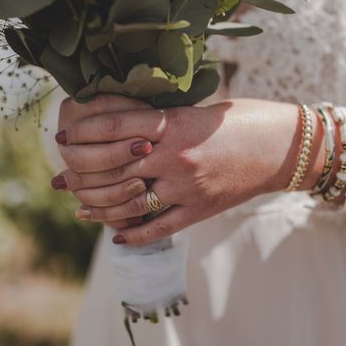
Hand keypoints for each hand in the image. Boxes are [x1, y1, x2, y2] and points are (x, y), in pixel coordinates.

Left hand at [54, 95, 325, 245]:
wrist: (284, 147)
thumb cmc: (243, 120)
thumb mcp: (200, 110)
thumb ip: (163, 121)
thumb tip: (123, 129)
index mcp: (176, 123)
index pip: (115, 126)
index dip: (83, 131)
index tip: (63, 138)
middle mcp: (176, 156)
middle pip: (114, 166)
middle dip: (81, 172)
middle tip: (61, 176)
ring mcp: (188, 186)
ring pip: (130, 202)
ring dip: (99, 206)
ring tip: (79, 206)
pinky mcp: (201, 210)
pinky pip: (159, 227)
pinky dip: (133, 234)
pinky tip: (115, 235)